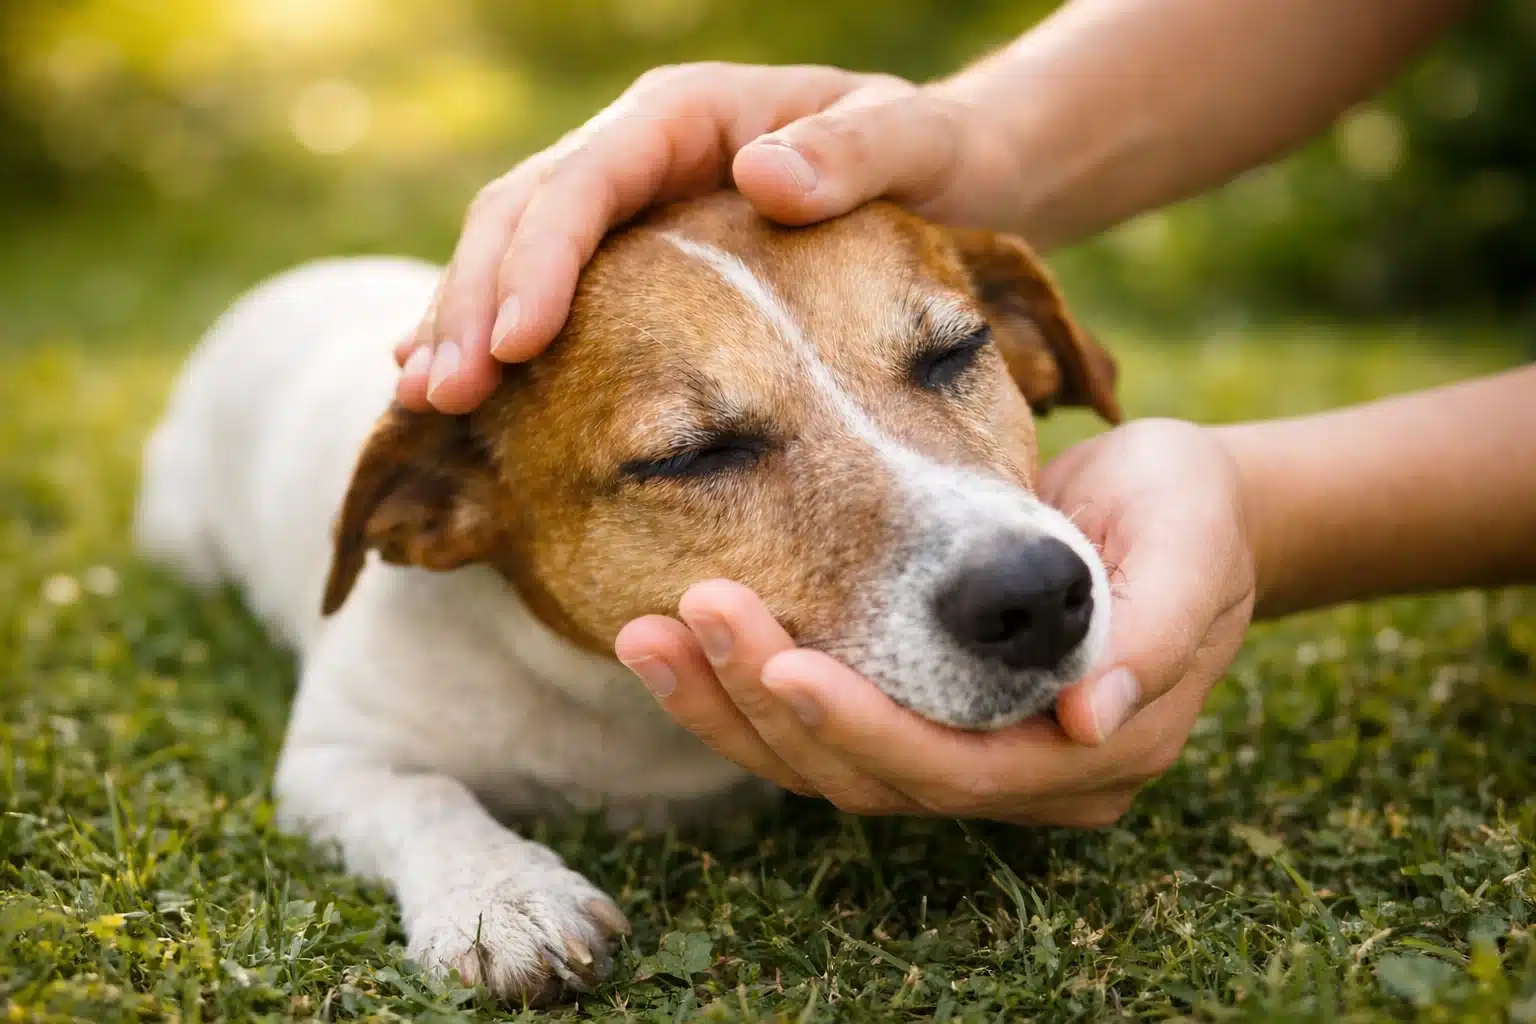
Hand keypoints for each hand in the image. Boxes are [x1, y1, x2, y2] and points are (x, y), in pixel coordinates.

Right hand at [393, 62, 1018, 412]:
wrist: (946, 168)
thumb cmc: (933, 154)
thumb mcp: (918, 143)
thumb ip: (857, 152)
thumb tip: (764, 176)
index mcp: (689, 116)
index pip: (585, 183)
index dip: (539, 261)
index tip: (514, 344)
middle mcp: (639, 151)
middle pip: (525, 215)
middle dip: (475, 301)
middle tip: (443, 394)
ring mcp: (626, 201)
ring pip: (514, 249)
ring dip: (464, 319)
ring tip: (427, 398)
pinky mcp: (629, 251)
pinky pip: (544, 282)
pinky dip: (495, 327)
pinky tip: (459, 379)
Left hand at [613, 419, 1256, 825]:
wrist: (1169, 503)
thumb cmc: (1186, 513)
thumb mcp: (1193, 547)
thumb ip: (1156, 636)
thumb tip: (1092, 721)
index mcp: (1095, 751)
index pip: (960, 770)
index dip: (869, 729)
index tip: (784, 665)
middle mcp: (1019, 774)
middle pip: (870, 776)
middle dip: (770, 707)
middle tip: (690, 618)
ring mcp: (962, 749)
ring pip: (824, 764)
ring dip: (730, 705)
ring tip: (649, 637)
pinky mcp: (915, 711)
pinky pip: (815, 725)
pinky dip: (740, 689)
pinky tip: (673, 645)